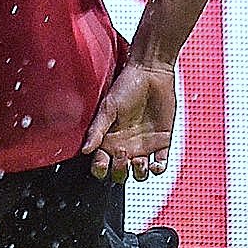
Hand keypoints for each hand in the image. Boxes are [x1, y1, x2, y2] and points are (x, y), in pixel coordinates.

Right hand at [82, 61, 177, 181]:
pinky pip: (160, 165)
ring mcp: (144, 147)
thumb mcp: (108, 108)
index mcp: (108, 141)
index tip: (102, 162)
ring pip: (139, 173)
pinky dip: (158, 169)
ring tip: (139, 161)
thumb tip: (85, 149)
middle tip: (122, 156)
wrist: (151, 73)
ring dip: (138, 173)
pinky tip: (155, 164)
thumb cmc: (126, 86)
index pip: (100, 166)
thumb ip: (97, 129)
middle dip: (119, 172)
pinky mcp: (161, 143)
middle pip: (119, 174)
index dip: (100, 170)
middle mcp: (125, 147)